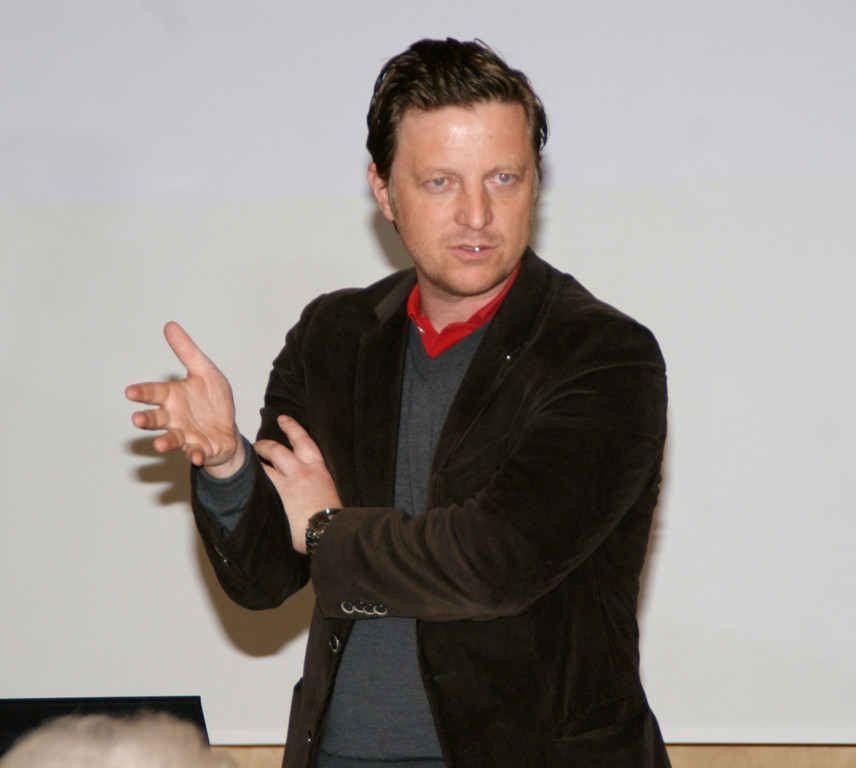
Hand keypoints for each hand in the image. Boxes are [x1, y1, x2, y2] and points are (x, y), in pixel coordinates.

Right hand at [125, 322, 243, 475]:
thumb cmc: (212, 401)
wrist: (228, 429)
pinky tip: (196, 456)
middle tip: (137, 419)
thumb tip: (170, 325)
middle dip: (146, 419)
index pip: (153, 393)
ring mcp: (185, 435)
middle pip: (156, 418)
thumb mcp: (205, 372)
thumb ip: (187, 352)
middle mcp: (174, 418)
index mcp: (173, 397)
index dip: (142, 392)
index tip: (129, 392)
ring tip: (160, 445)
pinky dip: (195, 455)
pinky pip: (195, 452)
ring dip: (165, 443)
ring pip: (171, 439)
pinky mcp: (199, 448)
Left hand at [255, 415, 341, 553]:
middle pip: (278, 448)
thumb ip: (315, 483)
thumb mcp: (327, 491)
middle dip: (265, 444)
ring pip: (267, 462)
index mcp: (318, 468)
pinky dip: (254, 477)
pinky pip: (262, 480)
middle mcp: (303, 470)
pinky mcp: (279, 494)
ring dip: (256, 459)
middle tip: (257, 444)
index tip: (283, 419)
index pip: (303, 440)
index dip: (292, 427)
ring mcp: (290, 482)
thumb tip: (306, 486)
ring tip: (248, 460)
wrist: (329, 529)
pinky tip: (245, 479)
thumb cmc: (331, 516)